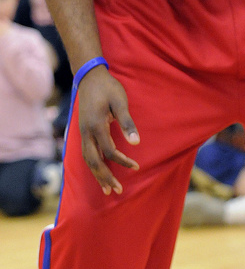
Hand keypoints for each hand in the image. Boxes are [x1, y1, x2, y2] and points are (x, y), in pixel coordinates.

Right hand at [77, 65, 139, 194]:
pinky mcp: (83, 132)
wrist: (89, 77)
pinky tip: (98, 172)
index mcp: (96, 126)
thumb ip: (127, 122)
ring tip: (106, 189)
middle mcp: (86, 133)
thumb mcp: (120, 102)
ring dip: (97, 175)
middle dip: (105, 177)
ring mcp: (82, 133)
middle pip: (94, 161)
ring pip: (87, 160)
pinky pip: (86, 154)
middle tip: (117, 191)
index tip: (136, 166)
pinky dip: (92, 165)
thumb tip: (136, 143)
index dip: (122, 161)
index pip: (109, 151)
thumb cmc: (108, 88)